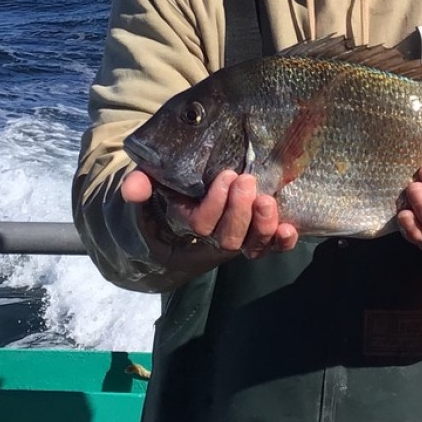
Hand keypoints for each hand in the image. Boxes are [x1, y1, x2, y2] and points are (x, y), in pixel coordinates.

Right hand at [121, 169, 297, 257]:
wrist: (198, 185)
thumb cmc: (178, 180)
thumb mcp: (156, 176)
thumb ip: (142, 181)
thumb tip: (132, 189)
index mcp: (189, 221)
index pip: (201, 223)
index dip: (215, 204)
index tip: (226, 175)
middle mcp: (215, 236)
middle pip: (227, 238)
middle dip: (239, 211)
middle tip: (246, 180)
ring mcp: (240, 237)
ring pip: (251, 245)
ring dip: (262, 225)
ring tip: (266, 200)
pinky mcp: (261, 235)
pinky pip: (272, 247)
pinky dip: (282, 241)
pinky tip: (290, 228)